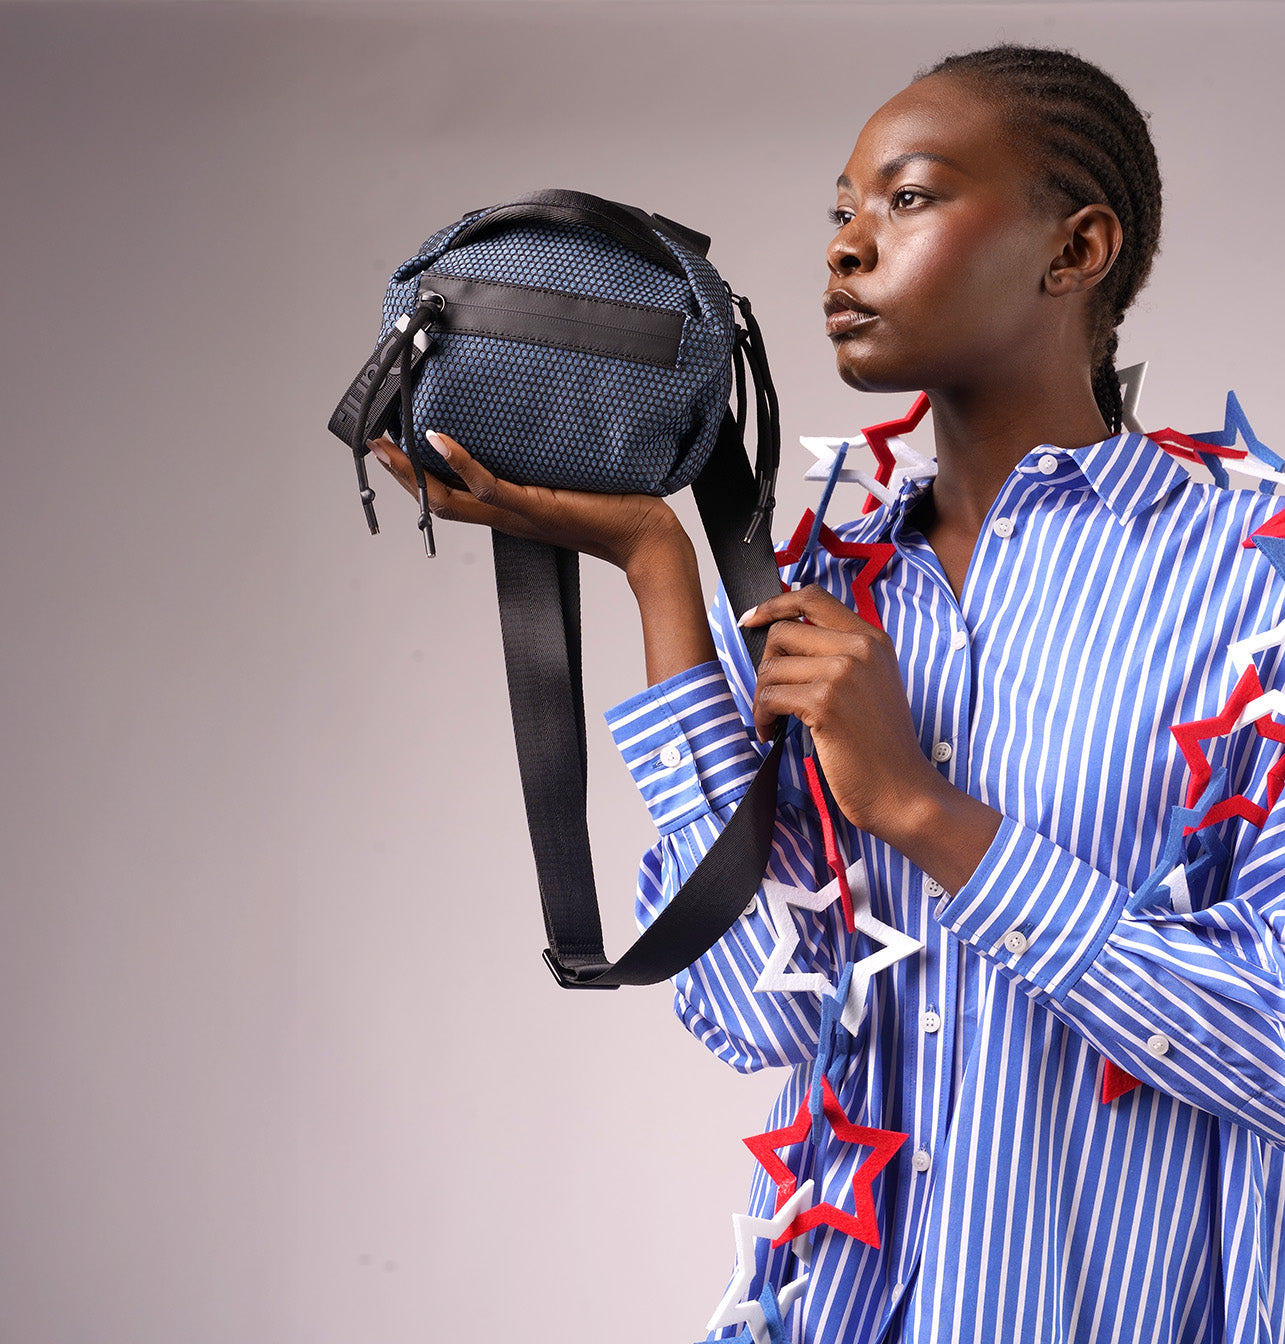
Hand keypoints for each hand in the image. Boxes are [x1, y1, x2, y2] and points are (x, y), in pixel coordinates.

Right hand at [366, 429, 715, 681]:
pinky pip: (487, 486)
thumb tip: (548, 427)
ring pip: (449, 498)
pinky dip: (459, 462)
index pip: (452, 495)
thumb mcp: (574, 478)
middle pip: (435, 500)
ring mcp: (518, 512)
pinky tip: (438, 438)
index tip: (396, 446)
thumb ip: (553, 460)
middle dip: (399, 473)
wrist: (649, 538)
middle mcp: (507, 515)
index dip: (419, 475)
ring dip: (412, 471)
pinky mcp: (535, 506)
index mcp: (511, 510)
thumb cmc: (620, 508)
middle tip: (372, 441)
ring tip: (387, 441)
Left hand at [740, 584, 939, 840]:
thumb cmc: (880, 745)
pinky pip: (770, 696)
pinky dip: (763, 716)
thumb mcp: (871, 683)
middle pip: (783, 632)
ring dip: (762, 696)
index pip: (812, 597)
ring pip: (771, 666)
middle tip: (771, 695)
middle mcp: (860, 648)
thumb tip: (783, 636)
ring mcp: (843, 672)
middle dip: (766, 665)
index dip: (774, 604)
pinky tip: (771, 732)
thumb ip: (840, 653)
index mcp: (872, 638)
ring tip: (773, 720)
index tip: (751, 620)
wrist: (901, 789)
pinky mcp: (825, 702)